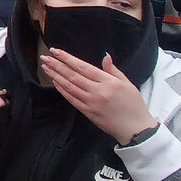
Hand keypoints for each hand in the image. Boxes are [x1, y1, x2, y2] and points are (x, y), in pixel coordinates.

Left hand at [40, 48, 156, 144]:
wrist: (136, 129)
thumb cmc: (134, 105)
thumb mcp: (127, 83)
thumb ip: (113, 70)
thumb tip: (104, 56)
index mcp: (108, 82)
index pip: (83, 66)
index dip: (67, 58)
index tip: (55, 51)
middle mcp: (97, 91)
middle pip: (73, 75)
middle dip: (57, 65)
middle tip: (45, 57)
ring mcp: (91, 102)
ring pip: (69, 86)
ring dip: (55, 75)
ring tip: (46, 67)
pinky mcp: (87, 112)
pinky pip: (71, 99)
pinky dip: (62, 89)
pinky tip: (55, 82)